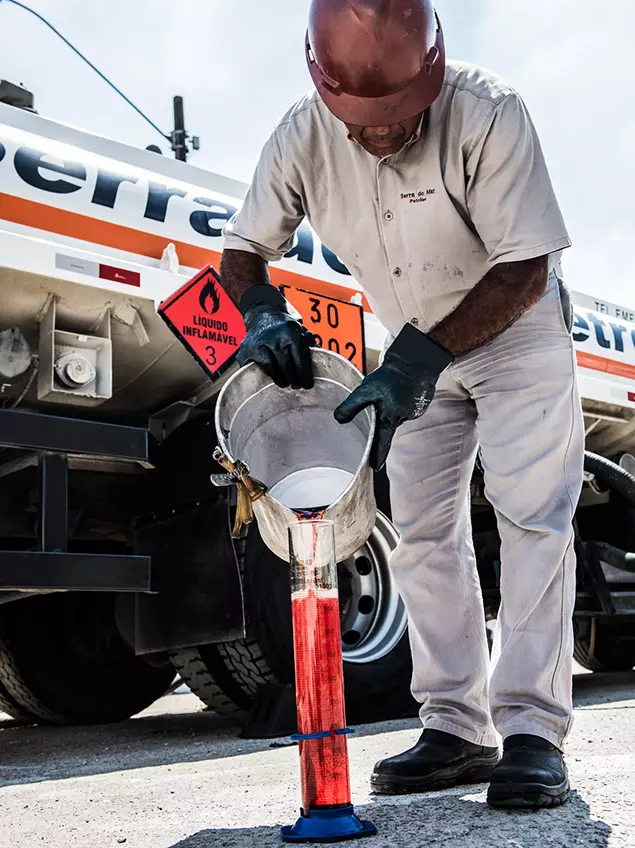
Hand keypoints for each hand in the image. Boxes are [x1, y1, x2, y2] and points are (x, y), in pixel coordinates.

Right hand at [237, 285, 315, 388]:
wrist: (262, 314)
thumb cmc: (283, 327)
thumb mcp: (300, 331)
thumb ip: (310, 346)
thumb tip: (322, 362)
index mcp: (289, 333)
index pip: (299, 359)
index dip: (304, 375)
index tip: (308, 384)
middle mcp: (273, 337)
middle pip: (286, 366)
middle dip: (293, 379)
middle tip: (297, 385)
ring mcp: (257, 344)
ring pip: (270, 368)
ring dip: (279, 379)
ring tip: (284, 383)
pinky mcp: (246, 351)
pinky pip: (255, 368)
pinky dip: (263, 375)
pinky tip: (269, 377)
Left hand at [334, 324, 452, 470]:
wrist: (415, 361)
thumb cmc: (390, 376)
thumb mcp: (366, 390)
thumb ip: (352, 406)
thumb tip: (338, 420)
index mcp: (390, 418)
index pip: (382, 443)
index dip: (378, 455)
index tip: (375, 467)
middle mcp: (403, 418)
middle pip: (387, 428)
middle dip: (381, 422)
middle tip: (378, 410)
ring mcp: (412, 412)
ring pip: (395, 417)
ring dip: (389, 410)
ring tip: (388, 394)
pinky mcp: (417, 405)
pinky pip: (403, 409)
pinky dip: (397, 404)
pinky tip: (396, 392)